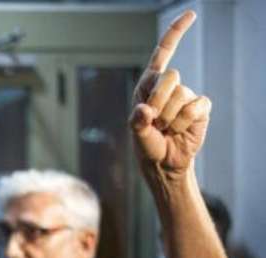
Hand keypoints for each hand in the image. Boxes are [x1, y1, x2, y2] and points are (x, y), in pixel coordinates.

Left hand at [130, 10, 210, 174]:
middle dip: (159, 100)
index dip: (176, 32)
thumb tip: (143, 111)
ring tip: (166, 128)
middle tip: (155, 121)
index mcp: (149, 84)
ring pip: (180, 97)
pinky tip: (181, 130)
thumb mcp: (137, 134)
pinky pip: (194, 107)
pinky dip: (184, 122)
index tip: (191, 14)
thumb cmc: (147, 144)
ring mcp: (186, 95)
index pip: (163, 52)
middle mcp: (168, 86)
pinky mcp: (200, 107)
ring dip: (169, 118)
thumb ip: (137, 121)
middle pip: (170, 76)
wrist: (164, 162)